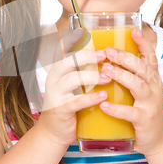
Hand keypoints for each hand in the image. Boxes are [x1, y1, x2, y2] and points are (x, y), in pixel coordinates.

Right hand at [37, 28, 110, 147]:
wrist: (54, 132)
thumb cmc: (70, 104)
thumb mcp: (73, 85)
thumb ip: (84, 70)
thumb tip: (106, 54)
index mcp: (58, 69)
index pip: (62, 50)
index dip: (71, 39)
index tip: (83, 31)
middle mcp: (54, 78)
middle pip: (68, 61)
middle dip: (87, 56)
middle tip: (105, 54)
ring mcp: (55, 94)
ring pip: (72, 79)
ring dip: (92, 76)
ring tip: (108, 77)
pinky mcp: (61, 109)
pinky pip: (76, 101)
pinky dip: (91, 97)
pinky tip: (103, 95)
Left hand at [99, 27, 162, 155]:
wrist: (162, 142)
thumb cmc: (147, 113)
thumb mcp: (145, 93)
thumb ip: (133, 78)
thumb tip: (112, 61)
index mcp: (154, 80)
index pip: (150, 58)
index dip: (143, 43)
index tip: (134, 30)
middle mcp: (155, 89)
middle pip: (142, 68)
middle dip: (125, 57)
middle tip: (108, 50)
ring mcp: (151, 104)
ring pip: (137, 86)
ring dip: (121, 76)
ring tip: (105, 69)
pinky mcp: (144, 120)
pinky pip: (130, 112)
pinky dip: (116, 108)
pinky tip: (103, 104)